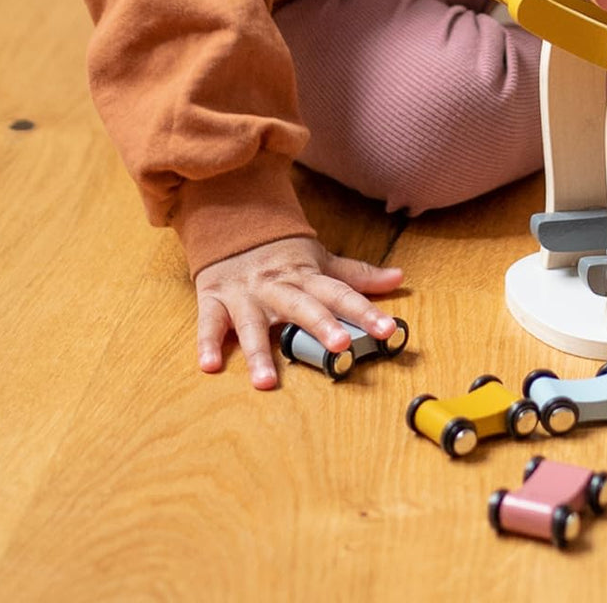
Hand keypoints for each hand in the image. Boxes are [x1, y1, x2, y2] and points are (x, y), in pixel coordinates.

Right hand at [195, 235, 404, 389]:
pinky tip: (210, 365)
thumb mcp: (320, 260)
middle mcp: (278, 287)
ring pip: (253, 324)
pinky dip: (207, 343)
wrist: (234, 224)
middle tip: (341, 345)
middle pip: (302, 305)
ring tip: (266, 383)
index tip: (388, 329)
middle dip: (321, 324)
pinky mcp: (215, 301)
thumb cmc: (283, 252)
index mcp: (307, 277)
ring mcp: (245, 295)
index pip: (341, 293)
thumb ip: (356, 275)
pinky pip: (210, 323)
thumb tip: (399, 277)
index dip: (366, 311)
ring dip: (258, 352)